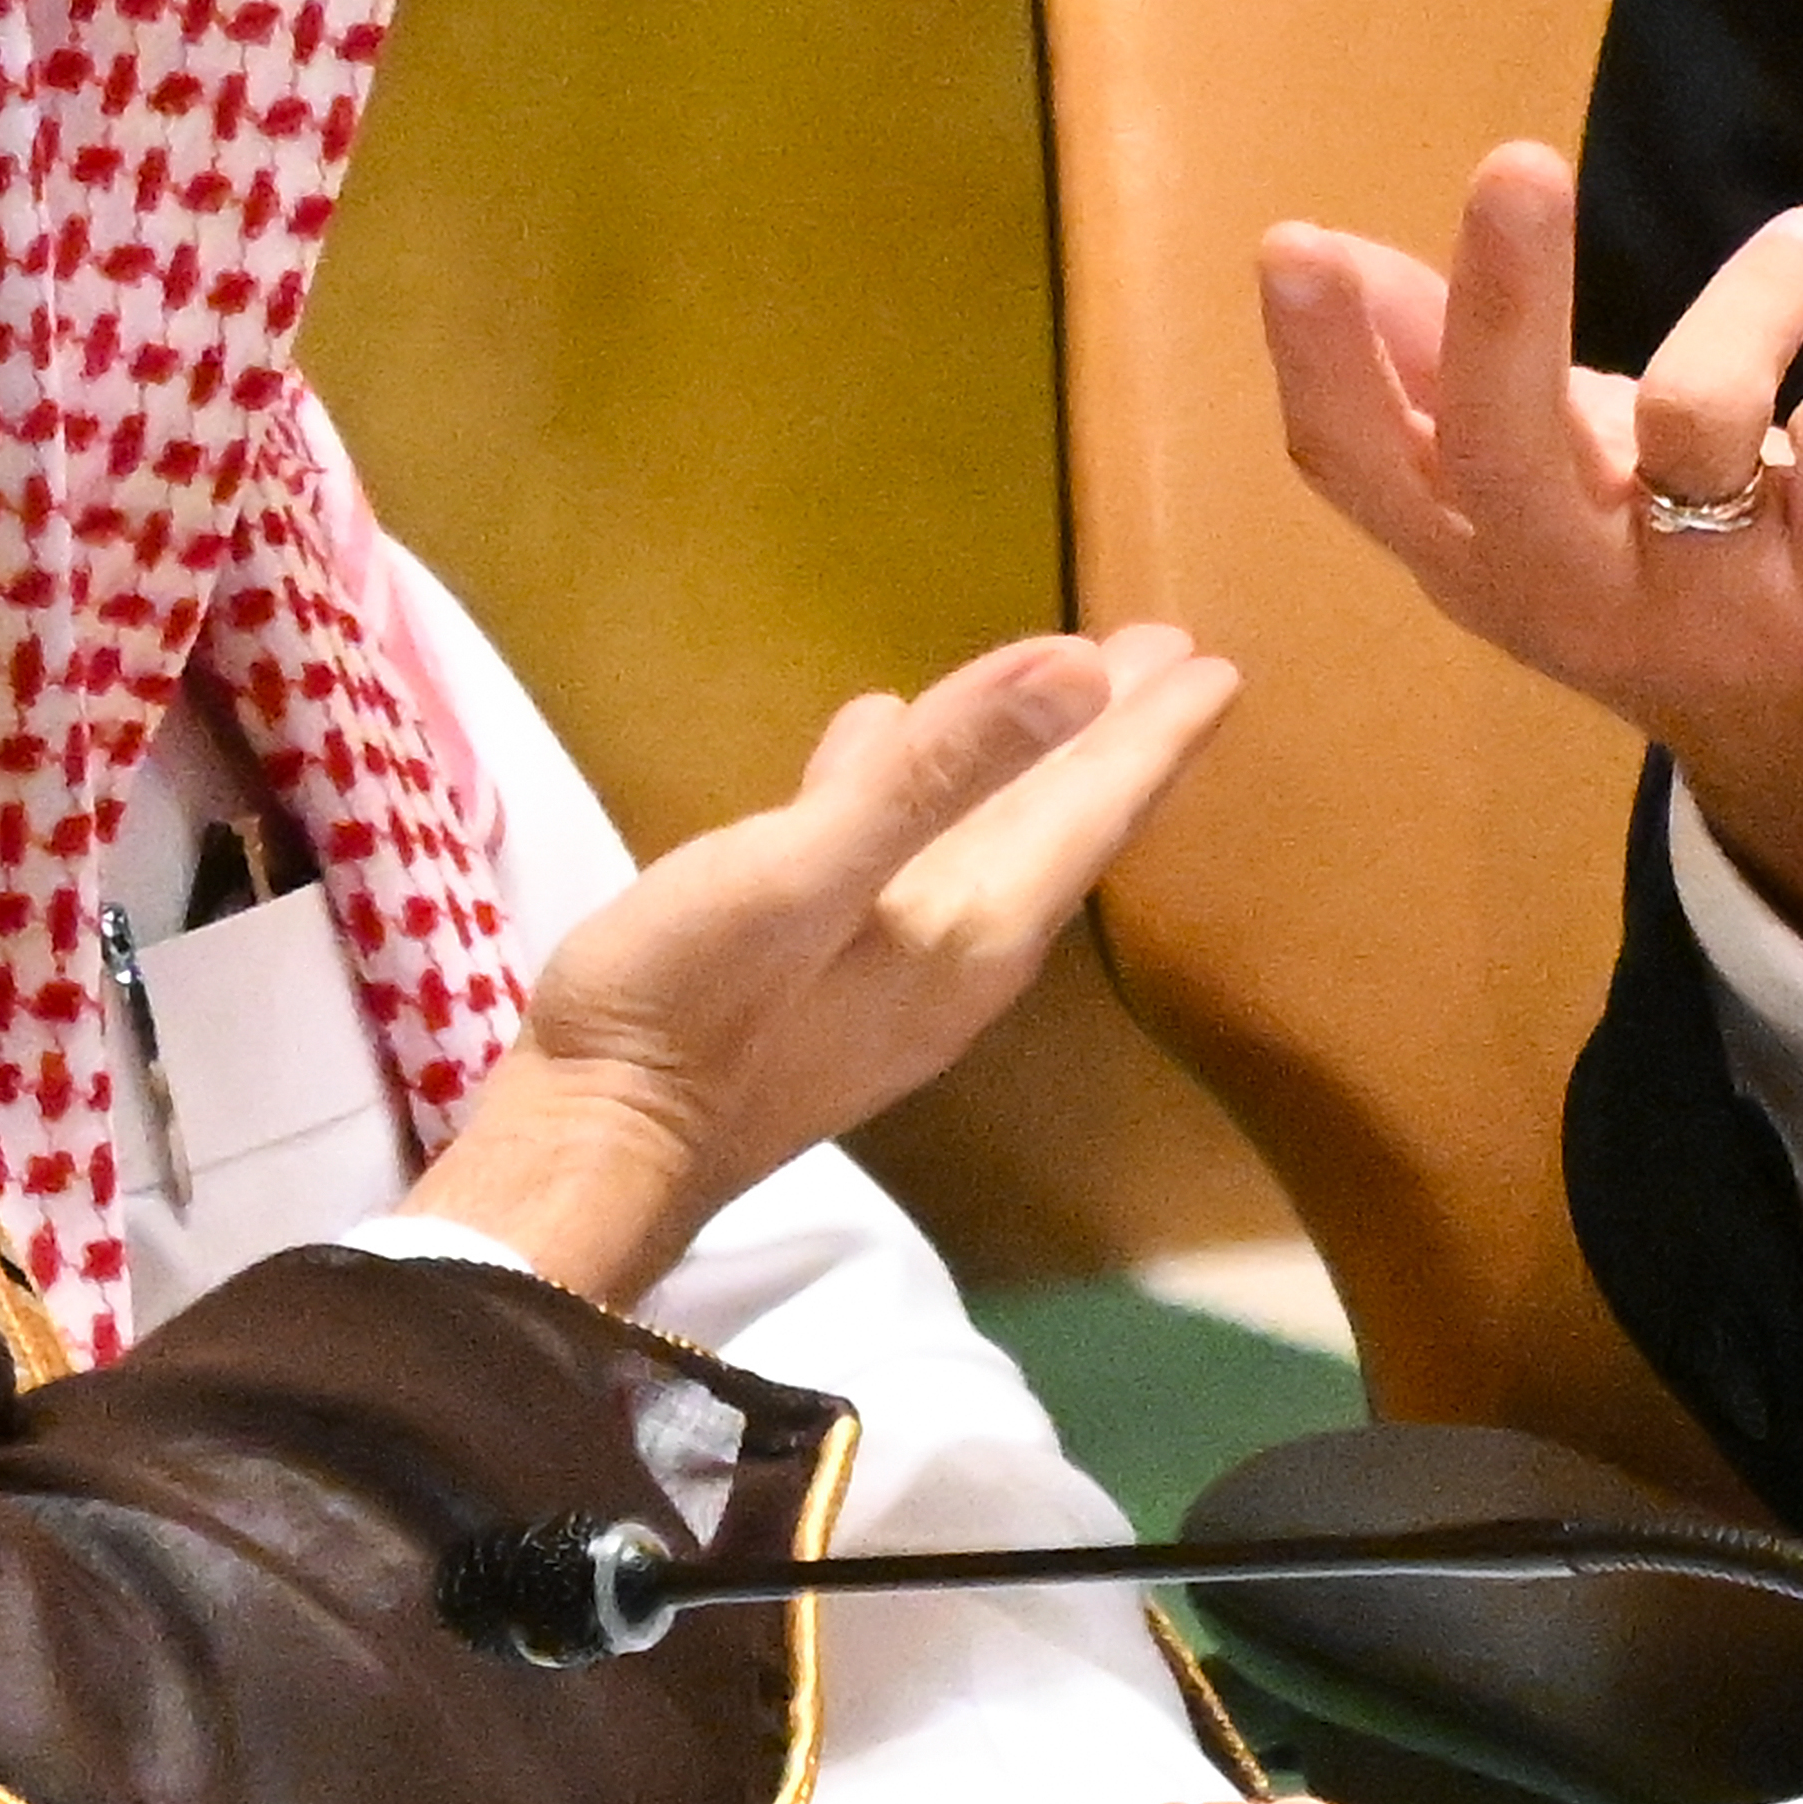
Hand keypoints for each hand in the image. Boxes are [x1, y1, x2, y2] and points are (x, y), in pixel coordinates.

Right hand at [411, 627, 1248, 1305]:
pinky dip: (911, 795)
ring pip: (982, 841)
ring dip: (1024, 764)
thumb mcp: (809, 870)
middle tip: (1169, 654)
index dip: (1150, 735)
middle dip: (1111, 741)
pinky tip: (870, 742)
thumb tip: (1081, 672)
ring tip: (1052, 689)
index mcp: (970, 927)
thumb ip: (939, 773)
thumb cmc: (689, 1007)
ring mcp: (886, 975)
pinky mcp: (816, 979)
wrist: (586, 1149)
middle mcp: (954, 958)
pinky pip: (898, 860)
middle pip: (1056, 825)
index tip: (1215, 665)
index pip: (1087, 813)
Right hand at [1254, 146, 1802, 1056]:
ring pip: (1701, 410)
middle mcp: (1577, 594)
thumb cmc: (1683, 589)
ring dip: (1757, 296)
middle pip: (1505, 446)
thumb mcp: (1549, 495)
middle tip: (1517, 163)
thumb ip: (1438, 377)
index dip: (1319, 360)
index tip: (1290, 241)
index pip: (1361, 470)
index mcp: (1483, 557)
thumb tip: (1313, 248)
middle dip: (1504, 301)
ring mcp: (1716, 611)